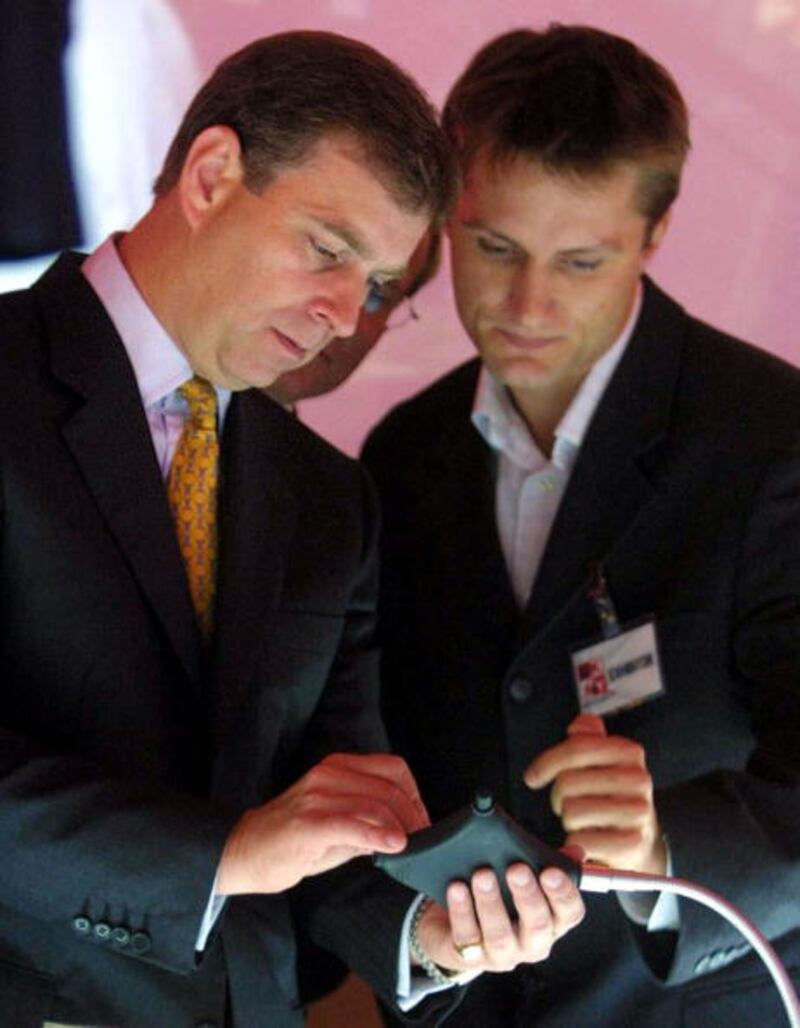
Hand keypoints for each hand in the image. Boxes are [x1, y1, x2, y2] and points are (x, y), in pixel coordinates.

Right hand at [217, 752, 429, 894]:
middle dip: (412, 815)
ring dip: (400, 827)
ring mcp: (316, 796)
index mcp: (337, 767)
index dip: (414, 794)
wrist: (243, 853)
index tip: (422, 820)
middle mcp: (328, 774)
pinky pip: (352, 824)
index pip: (392, 768)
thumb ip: (368, 822)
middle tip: (421, 840)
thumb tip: (404, 833)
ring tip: (409, 847)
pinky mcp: (308, 822)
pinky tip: (392, 847)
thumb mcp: (337, 825)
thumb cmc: (292, 841)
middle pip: (389, 787)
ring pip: (375, 804)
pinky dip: (378, 835)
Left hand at [416, 860, 584, 973]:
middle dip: (527, 896)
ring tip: (482, 875)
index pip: (570, 913)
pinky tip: (456, 889)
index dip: (563, 894)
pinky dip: (462, 911)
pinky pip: (466, 937)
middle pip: (537, 926)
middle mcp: (532, 943)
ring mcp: (502, 954)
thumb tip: (575, 851)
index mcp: (552, 922)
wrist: (457, 927)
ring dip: (491, 903)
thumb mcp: (525, 879)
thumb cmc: (501, 896)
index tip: (551, 871)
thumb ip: (547, 861)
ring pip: (499, 935)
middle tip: (516, 869)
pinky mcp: (471, 957)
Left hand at [524, 713, 665, 873]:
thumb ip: (589, 737)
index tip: (533, 776)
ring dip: (568, 819)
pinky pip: (582, 840)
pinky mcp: (632, 843)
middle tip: (567, 802)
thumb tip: (578, 726)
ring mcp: (637, 812)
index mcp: (629, 752)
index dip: (548, 762)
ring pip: (572, 811)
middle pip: (569, 781)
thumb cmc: (612, 795)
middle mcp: (638, 780)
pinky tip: (588, 838)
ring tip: (582, 820)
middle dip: (558, 796)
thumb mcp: (603, 761)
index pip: (577, 748)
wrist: (640, 837)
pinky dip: (576, 842)